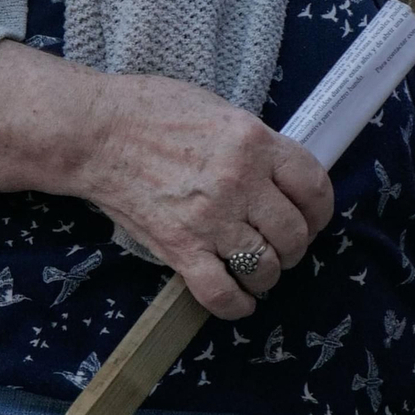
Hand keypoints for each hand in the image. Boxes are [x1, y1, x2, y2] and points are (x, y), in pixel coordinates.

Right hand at [80, 74, 333, 320]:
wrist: (94, 133)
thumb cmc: (152, 111)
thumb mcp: (219, 111)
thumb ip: (254, 143)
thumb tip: (280, 174)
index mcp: (254, 141)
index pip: (314, 185)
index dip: (320, 210)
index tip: (313, 218)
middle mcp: (240, 182)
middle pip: (294, 233)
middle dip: (295, 246)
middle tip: (283, 246)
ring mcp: (210, 218)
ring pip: (265, 266)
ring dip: (268, 274)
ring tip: (258, 268)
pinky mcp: (179, 247)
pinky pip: (221, 293)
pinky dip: (236, 304)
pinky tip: (239, 300)